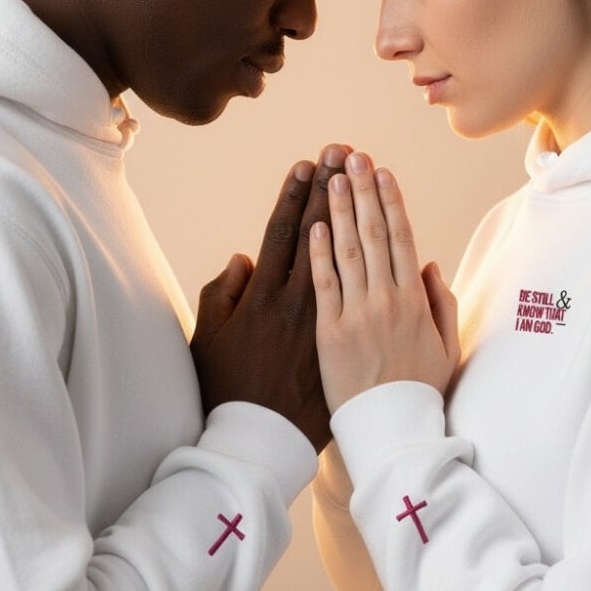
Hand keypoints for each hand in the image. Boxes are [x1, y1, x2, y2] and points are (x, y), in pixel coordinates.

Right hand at [190, 143, 350, 450]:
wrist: (262, 440)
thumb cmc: (229, 390)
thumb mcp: (209, 338)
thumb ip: (223, 294)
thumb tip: (243, 260)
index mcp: (262, 296)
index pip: (284, 231)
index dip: (297, 195)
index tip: (307, 164)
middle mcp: (297, 301)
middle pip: (323, 232)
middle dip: (335, 188)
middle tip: (344, 151)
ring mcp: (329, 319)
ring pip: (350, 253)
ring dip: (359, 209)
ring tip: (365, 174)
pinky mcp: (348, 339)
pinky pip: (366, 293)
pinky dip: (374, 263)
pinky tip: (381, 233)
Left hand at [309, 151, 460, 413]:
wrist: (391, 432)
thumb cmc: (418, 392)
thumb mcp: (445, 347)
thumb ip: (440, 303)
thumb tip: (430, 265)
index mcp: (414, 301)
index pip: (401, 237)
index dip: (390, 201)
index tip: (382, 172)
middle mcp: (387, 300)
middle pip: (373, 233)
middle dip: (362, 191)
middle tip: (351, 156)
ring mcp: (357, 314)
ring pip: (346, 250)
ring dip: (337, 209)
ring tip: (329, 175)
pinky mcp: (329, 332)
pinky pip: (322, 283)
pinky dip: (318, 251)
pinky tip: (313, 223)